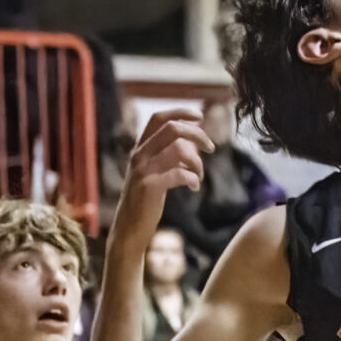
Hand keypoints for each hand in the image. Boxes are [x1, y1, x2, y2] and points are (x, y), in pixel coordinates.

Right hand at [121, 114, 208, 240]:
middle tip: (211, 148)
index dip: (180, 112)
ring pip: (178, 149)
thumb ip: (167, 153)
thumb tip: (194, 137)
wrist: (129, 228)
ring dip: (197, 162)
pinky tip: (194, 186)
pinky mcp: (149, 186)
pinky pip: (180, 173)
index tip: (200, 116)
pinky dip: (193, 178)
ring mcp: (142, 170)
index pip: (158, 118)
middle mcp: (139, 155)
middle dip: (197, 134)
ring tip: (200, 175)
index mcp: (140, 148)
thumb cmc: (146, 198)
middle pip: (172, 128)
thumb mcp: (153, 170)